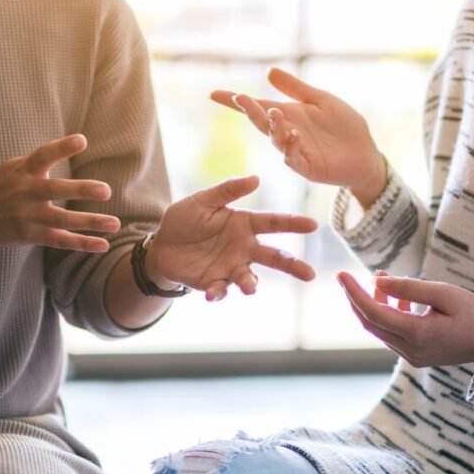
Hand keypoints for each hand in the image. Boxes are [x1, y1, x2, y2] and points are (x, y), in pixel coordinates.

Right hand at [0, 134, 120, 252]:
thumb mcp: (12, 167)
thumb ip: (38, 161)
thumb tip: (67, 147)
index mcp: (23, 171)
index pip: (42, 156)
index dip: (61, 148)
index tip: (82, 140)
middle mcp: (26, 193)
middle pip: (54, 190)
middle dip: (80, 190)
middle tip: (105, 190)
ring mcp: (29, 216)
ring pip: (63, 220)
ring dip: (90, 222)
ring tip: (115, 223)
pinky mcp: (32, 236)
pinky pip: (61, 241)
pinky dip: (82, 243)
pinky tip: (103, 244)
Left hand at [146, 175, 317, 300]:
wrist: (161, 246)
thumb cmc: (185, 219)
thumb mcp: (203, 201)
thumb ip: (227, 191)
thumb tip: (256, 178)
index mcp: (244, 224)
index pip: (274, 223)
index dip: (293, 223)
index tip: (313, 224)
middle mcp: (244, 248)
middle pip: (274, 257)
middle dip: (293, 265)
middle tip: (310, 274)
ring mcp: (231, 267)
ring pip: (250, 279)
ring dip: (250, 284)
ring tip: (250, 289)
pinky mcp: (215, 283)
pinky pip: (222, 290)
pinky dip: (219, 293)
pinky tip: (211, 294)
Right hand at [212, 68, 386, 207]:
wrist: (365, 153)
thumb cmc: (343, 126)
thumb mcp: (320, 100)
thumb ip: (296, 89)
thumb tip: (269, 72)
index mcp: (287, 116)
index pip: (257, 107)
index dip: (235, 102)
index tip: (214, 94)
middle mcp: (286, 133)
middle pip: (262, 122)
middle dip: (250, 111)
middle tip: (240, 98)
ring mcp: (296, 152)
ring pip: (276, 140)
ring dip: (272, 127)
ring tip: (274, 113)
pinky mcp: (309, 168)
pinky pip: (294, 159)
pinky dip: (291, 148)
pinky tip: (293, 135)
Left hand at [337, 271, 473, 366]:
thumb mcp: (445, 293)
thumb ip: (410, 288)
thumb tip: (379, 281)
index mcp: (416, 334)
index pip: (373, 312)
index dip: (354, 292)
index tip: (341, 274)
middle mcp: (409, 349)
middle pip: (370, 322)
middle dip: (357, 298)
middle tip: (350, 277)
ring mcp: (412, 356)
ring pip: (380, 328)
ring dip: (375, 304)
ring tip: (382, 279)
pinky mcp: (416, 356)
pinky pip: (392, 334)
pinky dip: (388, 314)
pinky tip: (397, 297)